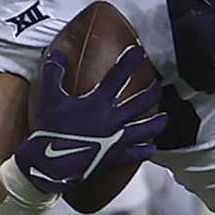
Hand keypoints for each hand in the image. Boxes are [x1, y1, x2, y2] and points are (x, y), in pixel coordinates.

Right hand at [16, 45, 165, 194]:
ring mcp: (116, 140)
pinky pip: (136, 154)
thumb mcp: (49, 97)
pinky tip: (152, 147)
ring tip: (165, 118)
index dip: (129, 61)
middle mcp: (112, 120)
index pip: (117, 76)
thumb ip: (53, 73)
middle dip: (152, 92)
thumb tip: (56, 53)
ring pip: (144, 129)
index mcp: (97, 103)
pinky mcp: (115, 157)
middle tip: (159, 85)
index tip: (140, 51)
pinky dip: (146, 150)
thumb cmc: (49, 129)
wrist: (49, 163)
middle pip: (139, 102)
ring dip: (156, 123)